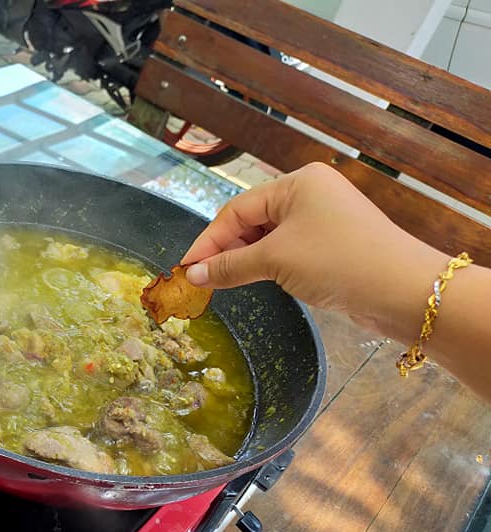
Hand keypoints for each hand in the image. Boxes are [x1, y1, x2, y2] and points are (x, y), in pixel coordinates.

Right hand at [180, 162, 448, 339]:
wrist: (402, 291)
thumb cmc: (336, 262)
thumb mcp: (275, 261)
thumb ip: (230, 266)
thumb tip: (193, 275)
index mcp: (297, 183)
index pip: (237, 210)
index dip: (208, 241)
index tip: (185, 269)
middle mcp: (310, 195)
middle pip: (251, 221)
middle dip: (224, 251)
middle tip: (200, 280)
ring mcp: (323, 220)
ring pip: (268, 238)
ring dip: (244, 260)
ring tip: (221, 284)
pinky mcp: (332, 245)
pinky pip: (287, 251)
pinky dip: (266, 266)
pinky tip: (252, 281)